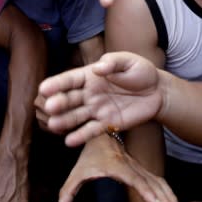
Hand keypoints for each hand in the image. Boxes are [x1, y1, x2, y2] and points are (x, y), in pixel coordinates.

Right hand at [39, 51, 162, 145]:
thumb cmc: (141, 72)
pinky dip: (81, 136)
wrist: (158, 92)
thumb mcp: (129, 61)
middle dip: (59, 103)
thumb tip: (98, 68)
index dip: (57, 84)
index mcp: (91, 76)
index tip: (44, 89)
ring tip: (53, 124)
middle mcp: (89, 93)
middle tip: (50, 107)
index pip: (70, 79)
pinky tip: (69, 141)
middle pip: (70, 99)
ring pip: (76, 116)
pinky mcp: (107, 123)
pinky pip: (91, 130)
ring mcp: (97, 109)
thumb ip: (113, 62)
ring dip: (64, 121)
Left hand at [53, 134, 178, 201]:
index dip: (148, 193)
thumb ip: (67, 194)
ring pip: (158, 181)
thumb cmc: (87, 158)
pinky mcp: (143, 171)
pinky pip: (158, 181)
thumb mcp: (76, 175)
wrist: (100, 137)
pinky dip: (167, 192)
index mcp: (118, 167)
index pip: (136, 180)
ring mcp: (139, 167)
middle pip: (152, 182)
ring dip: (169, 196)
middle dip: (164, 198)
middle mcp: (132, 166)